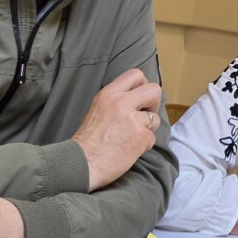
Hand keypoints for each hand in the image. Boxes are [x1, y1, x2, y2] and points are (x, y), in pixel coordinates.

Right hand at [71, 69, 161, 190]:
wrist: (81, 163)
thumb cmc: (87, 140)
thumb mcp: (97, 108)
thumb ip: (116, 100)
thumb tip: (137, 100)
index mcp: (109, 93)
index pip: (135, 74)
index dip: (143, 86)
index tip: (140, 99)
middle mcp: (121, 102)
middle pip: (154, 90)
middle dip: (154, 103)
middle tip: (146, 115)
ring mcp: (132, 119)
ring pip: (156, 118)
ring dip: (148, 129)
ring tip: (131, 137)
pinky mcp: (140, 137)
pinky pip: (152, 138)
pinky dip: (144, 145)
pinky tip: (129, 149)